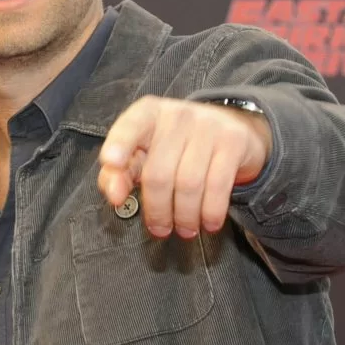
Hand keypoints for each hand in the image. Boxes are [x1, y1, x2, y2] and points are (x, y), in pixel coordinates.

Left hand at [97, 96, 271, 238]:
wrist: (230, 126)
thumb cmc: (174, 147)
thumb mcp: (142, 153)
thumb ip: (118, 173)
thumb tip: (115, 196)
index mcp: (146, 114)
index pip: (129, 128)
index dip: (118, 145)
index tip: (111, 162)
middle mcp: (177, 115)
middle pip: (158, 173)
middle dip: (157, 210)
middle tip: (159, 229)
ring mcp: (208, 126)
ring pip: (188, 183)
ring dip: (185, 216)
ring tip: (185, 230)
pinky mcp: (233, 141)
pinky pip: (218, 185)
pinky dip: (211, 211)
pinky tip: (208, 223)